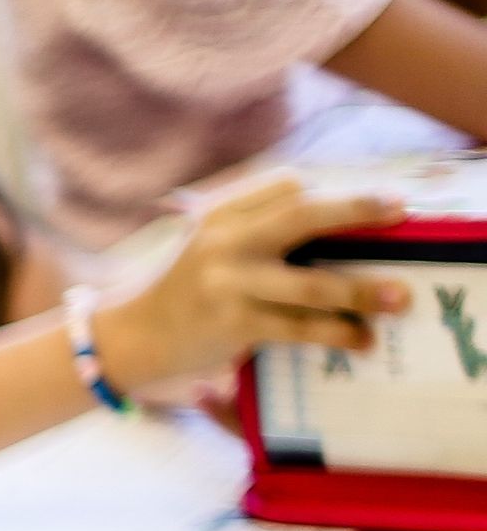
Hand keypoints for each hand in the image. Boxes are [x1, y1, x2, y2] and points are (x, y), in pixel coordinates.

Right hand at [94, 178, 409, 394]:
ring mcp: (227, 284)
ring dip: (362, 291)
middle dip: (356, 211)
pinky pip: (297, 327)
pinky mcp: (232, 324)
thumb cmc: (185, 293)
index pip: (286, 190)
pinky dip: (334, 333)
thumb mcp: (211, 248)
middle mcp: (224, 243)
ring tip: (398, 298)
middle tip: (400, 213)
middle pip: (302, 216)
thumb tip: (334, 224)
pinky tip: (359, 340)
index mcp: (221, 216)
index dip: (332, 196)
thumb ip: (257, 231)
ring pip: (310, 283)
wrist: (131, 338)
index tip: (376, 203)